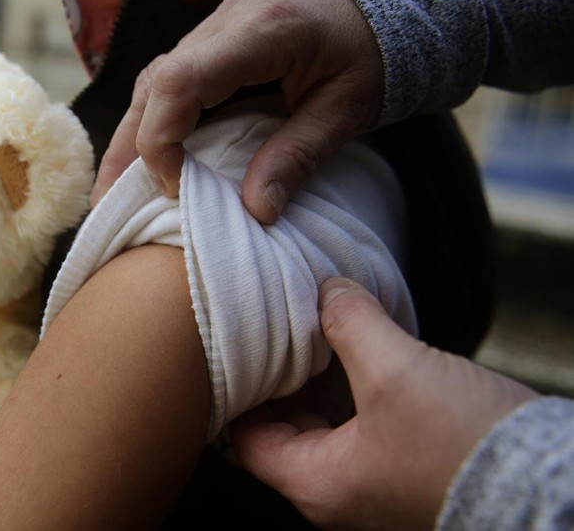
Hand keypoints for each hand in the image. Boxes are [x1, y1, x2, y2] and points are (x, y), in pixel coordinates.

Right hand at [91, 0, 383, 222]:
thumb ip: (299, 156)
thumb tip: (255, 211)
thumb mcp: (346, 111)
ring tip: (114, 188)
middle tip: (109, 203)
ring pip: (152, 80)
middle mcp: (227, 21)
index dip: (162, 138)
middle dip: (130, 146)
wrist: (377, 11)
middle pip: (155, 80)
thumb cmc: (369, 58)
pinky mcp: (211, 41)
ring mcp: (215, 27)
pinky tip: (145, 157)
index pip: (182, 80)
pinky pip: (168, 80)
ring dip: (132, 136)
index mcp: (262, 30)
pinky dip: (152, 121)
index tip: (174, 187)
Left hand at [230, 278, 538, 530]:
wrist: (546, 486)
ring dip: (322, 382)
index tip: (245, 347)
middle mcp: (337, 494)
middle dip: (284, 378)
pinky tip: (368, 356)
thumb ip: (350, 324)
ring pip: (325, 428)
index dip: (241, 390)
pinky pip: (362, 431)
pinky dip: (355, 394)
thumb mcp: (395, 370)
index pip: (246, 439)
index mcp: (317, 484)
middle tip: (285, 331)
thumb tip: (328, 291)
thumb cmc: (465, 446)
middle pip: (284, 431)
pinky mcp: (406, 474)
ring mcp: (372, 488)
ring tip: (325, 335)